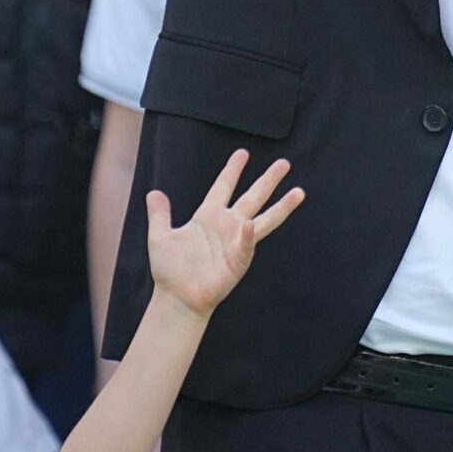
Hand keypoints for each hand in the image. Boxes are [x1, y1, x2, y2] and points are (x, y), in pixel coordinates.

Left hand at [146, 148, 305, 320]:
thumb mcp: (160, 237)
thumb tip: (153, 193)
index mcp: (208, 216)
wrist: (176, 299)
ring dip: (281, 206)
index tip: (243, 153)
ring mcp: (236, 242)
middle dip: (268, 180)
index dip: (233, 170)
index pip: (223, 187)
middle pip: (252, 197)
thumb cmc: (170, 271)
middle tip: (284, 163)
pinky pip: (246, 244)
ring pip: (264, 219)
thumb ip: (160, 215)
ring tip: (299, 192)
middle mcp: (227, 225)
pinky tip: (250, 224)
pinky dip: (248, 235)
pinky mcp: (238, 261)